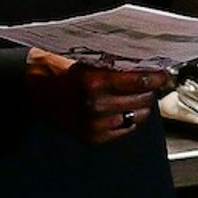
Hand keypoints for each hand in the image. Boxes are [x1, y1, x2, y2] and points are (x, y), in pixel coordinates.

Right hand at [22, 47, 170, 144]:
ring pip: (138, 116)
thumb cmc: (60, 70)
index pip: (139, 81)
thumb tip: (145, 63)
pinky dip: (128, 118)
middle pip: (143, 98)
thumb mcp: (85, 59)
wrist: (35, 91)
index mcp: (93, 81)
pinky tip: (120, 108)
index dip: (156, 77)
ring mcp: (95, 124)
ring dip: (140, 105)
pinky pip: (126, 129)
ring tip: (132, 95)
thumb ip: (113, 63)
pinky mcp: (94, 137)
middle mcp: (95, 104)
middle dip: (148, 89)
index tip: (162, 75)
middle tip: (148, 82)